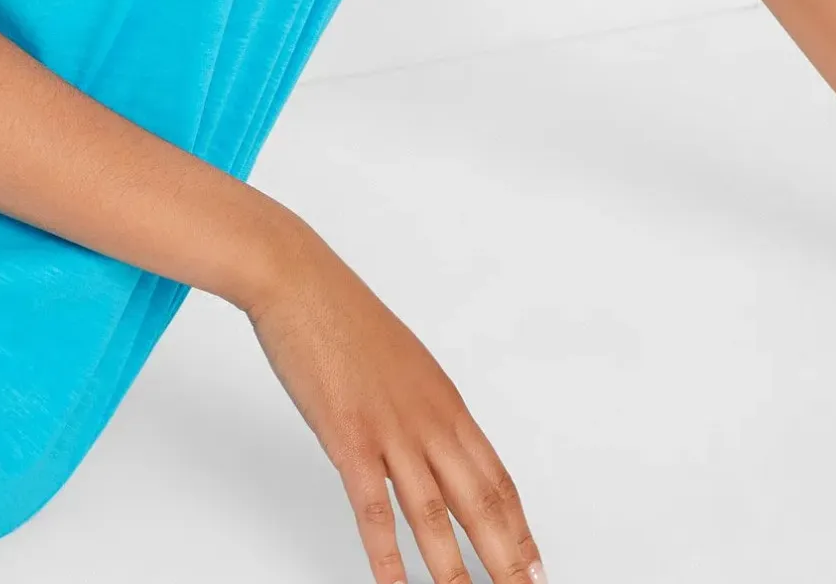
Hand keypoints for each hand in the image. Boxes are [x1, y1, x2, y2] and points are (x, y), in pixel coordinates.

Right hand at [244, 221, 547, 583]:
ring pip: (435, 514)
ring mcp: (391, 429)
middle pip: (480, 502)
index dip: (519, 527)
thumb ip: (419, 405)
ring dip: (456, 571)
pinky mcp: (349, 437)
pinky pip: (374, 508)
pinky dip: (388, 557)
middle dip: (507, 559)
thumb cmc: (342, 316)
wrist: (301, 281)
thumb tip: (428, 441)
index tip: (534, 564)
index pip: (495, 477)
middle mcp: (428, 418)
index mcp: (444, 400)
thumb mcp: (399, 362)